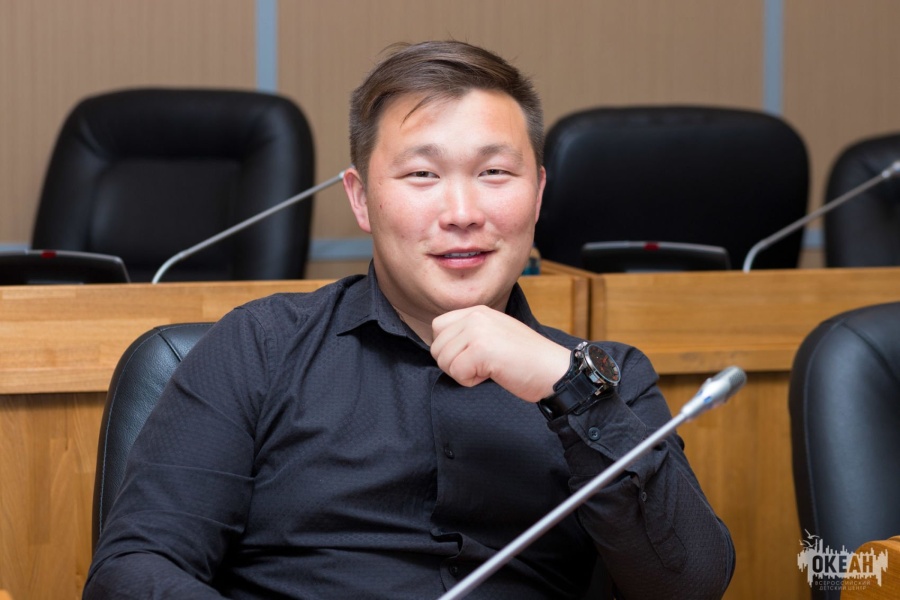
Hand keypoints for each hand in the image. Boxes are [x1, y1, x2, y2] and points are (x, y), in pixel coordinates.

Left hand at [430, 305, 570, 401]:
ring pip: (444, 361)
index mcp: (477, 311)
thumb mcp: (494, 335)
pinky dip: (471, 381)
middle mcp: (475, 316)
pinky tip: (493, 374)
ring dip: (463, 373)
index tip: (472, 356)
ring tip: (490, 368)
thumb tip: (440, 348)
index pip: (438, 327)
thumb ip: (469, 333)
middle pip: (437, 346)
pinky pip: (456, 373)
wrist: (554, 371)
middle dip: (454, 364)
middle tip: (483, 365)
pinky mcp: (481, 349)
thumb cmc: (526, 360)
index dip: (449, 348)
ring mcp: (477, 331)